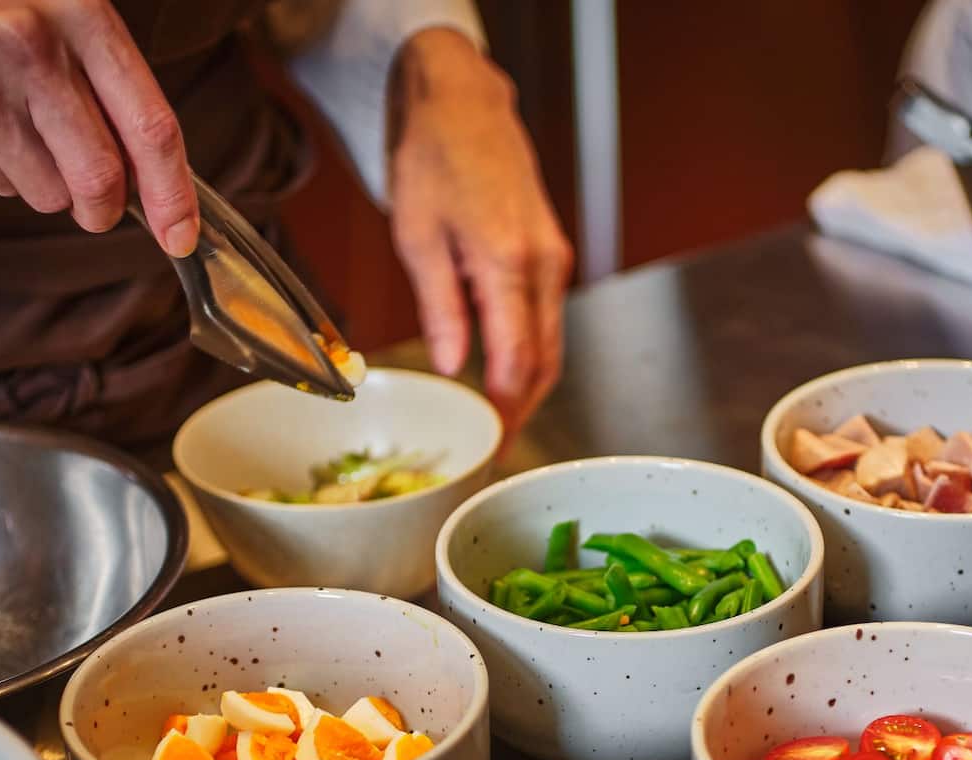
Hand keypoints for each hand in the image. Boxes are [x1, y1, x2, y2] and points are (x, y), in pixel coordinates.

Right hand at [0, 0, 197, 254]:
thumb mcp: (60, 8)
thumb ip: (111, 80)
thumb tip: (156, 176)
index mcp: (81, 17)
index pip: (150, 125)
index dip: (173, 193)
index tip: (181, 235)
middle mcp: (33, 52)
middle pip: (101, 179)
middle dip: (104, 208)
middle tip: (97, 205)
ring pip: (49, 194)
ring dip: (46, 183)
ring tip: (15, 127)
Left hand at [387, 28, 572, 432]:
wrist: (461, 103)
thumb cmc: (432, 157)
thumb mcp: (416, 235)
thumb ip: (441, 307)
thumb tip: (452, 365)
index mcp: (507, 263)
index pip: (517, 363)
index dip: (506, 413)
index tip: (489, 445)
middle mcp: (543, 264)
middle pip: (545, 361)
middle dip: (522, 410)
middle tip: (493, 445)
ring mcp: (554, 257)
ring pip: (551, 342)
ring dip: (528, 383)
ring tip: (495, 416)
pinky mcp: (552, 252)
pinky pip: (546, 316)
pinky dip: (529, 349)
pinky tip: (500, 366)